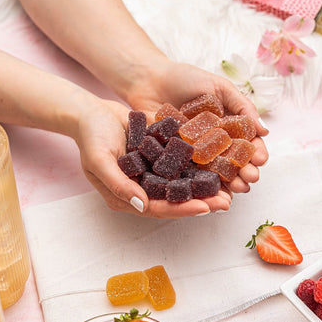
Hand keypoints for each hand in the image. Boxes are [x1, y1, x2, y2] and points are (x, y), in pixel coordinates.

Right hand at [73, 99, 231, 217]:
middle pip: (176, 198)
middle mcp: (145, 186)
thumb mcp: (99, 161)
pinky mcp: (161, 153)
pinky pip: (182, 161)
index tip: (206, 208)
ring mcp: (154, 170)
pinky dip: (199, 163)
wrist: (92, 112)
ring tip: (230, 185)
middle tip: (227, 202)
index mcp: (129, 195)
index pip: (159, 208)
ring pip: (183, 181)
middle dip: (202, 201)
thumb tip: (142, 206)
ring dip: (205, 184)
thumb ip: (118, 184)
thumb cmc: (91, 137)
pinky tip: (218, 161)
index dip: (182, 209)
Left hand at [123, 61, 269, 192]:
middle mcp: (214, 141)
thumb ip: (242, 106)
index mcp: (227, 125)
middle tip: (251, 179)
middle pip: (234, 160)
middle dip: (246, 171)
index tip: (260, 159)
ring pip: (216, 171)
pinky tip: (213, 193)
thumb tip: (264, 131)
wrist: (149, 80)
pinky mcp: (178, 158)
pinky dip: (204, 185)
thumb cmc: (185, 78)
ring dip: (230, 182)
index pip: (246, 142)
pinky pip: (193, 174)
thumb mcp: (219, 87)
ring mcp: (196, 152)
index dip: (255, 152)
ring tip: (238, 189)